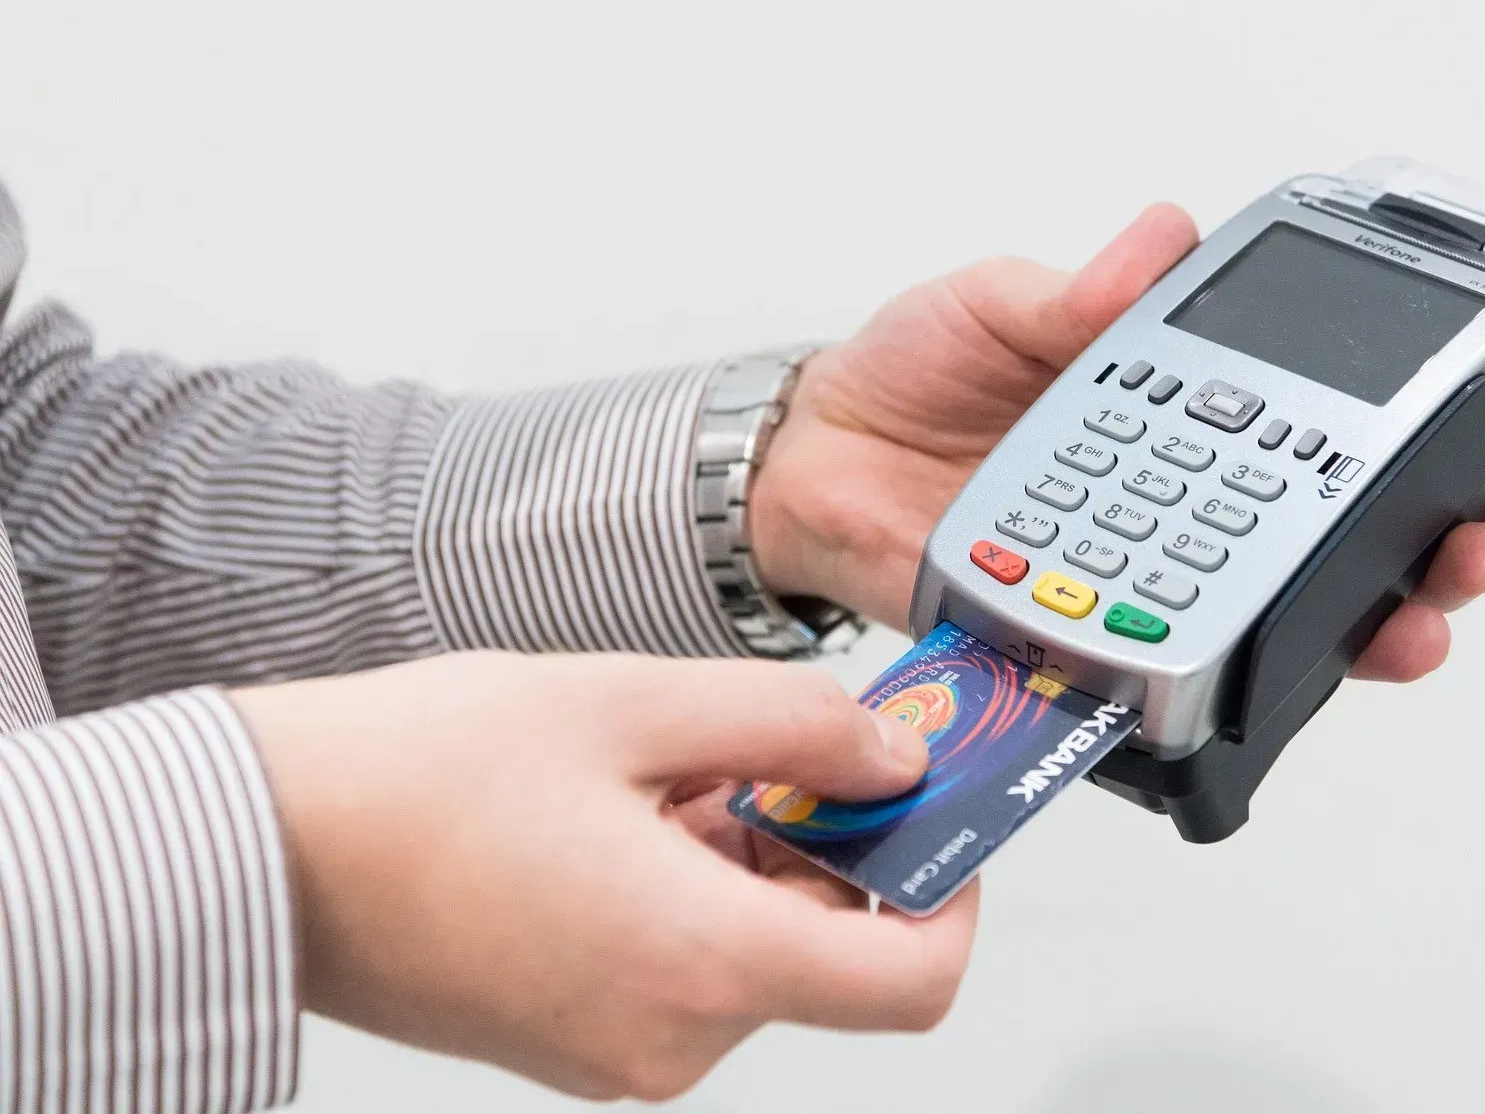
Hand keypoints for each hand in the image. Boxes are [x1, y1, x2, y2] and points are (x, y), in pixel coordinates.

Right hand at [233, 652, 976, 1101]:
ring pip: (754, 954)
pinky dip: (695, 891)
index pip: (911, 981)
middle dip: (831, 845)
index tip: (935, 815)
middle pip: (829, 954)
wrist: (262, 846)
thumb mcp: (634, 703)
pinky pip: (685, 969)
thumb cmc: (417, 776)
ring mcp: (616, 1053)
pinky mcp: (572, 1041)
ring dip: (752, 857)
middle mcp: (670, 1039)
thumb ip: (794, 723)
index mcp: (701, 964)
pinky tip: (630, 809)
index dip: (950, 894)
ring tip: (672, 764)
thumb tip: (896, 757)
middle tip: (787, 742)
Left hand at [749, 205, 1484, 680]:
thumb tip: (1160, 237)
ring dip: (1356, 638)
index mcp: (1178, 416)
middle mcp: (1176, 511)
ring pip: (1271, 630)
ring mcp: (1133, 586)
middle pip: (1333, 551)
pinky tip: (1250, 696)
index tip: (1483, 456)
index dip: (1409, 456)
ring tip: (1408, 628)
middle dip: (1432, 559)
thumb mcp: (994, 304)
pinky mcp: (1072, 648)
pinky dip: (1203, 699)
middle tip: (1482, 550)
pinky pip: (1149, 685)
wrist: (810, 460)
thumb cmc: (909, 373)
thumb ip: (1076, 294)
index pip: (1320, 441)